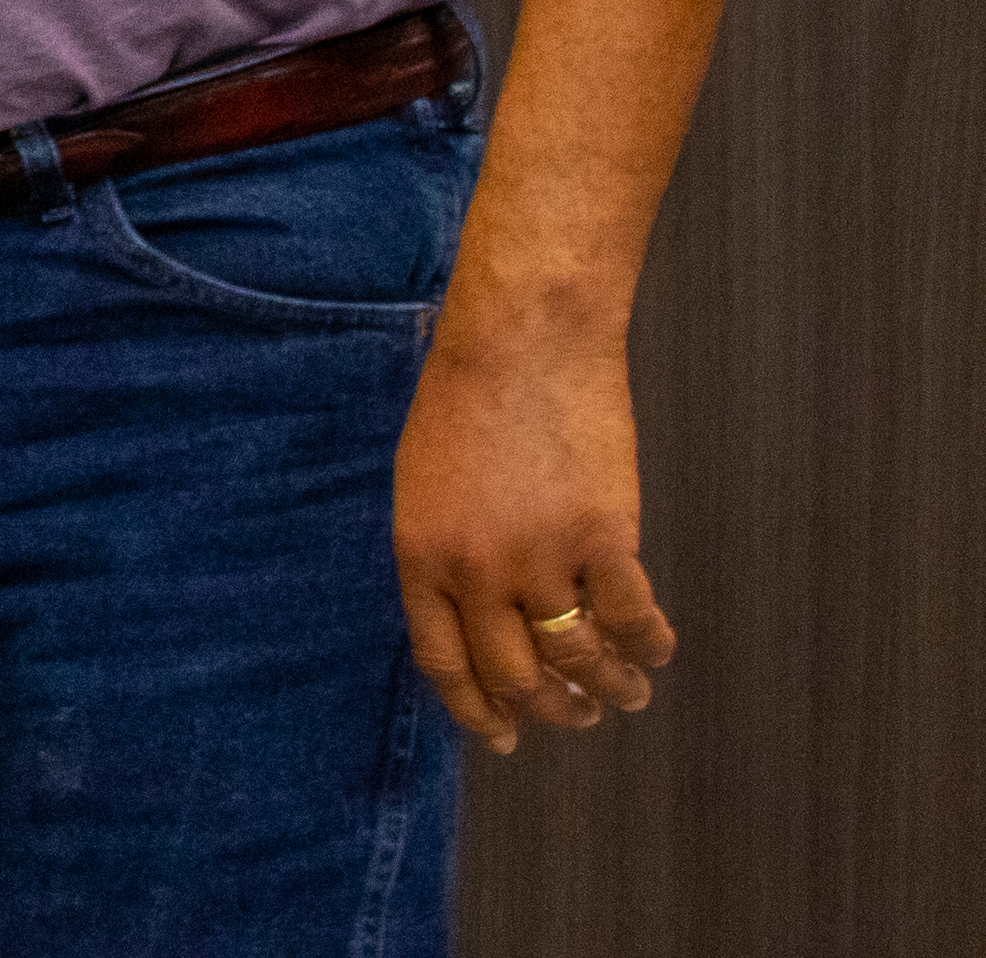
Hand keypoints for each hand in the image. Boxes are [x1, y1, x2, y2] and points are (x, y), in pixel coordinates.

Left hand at [395, 316, 673, 751]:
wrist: (521, 342)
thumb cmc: (467, 401)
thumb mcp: (423, 483)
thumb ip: (445, 552)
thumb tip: (480, 621)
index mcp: (420, 555)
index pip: (444, 662)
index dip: (477, 710)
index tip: (503, 737)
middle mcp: (476, 570)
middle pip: (516, 675)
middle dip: (549, 709)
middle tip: (575, 716)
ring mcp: (541, 558)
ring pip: (579, 658)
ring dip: (607, 688)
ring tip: (627, 695)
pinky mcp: (604, 538)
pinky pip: (632, 619)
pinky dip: (649, 645)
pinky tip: (658, 649)